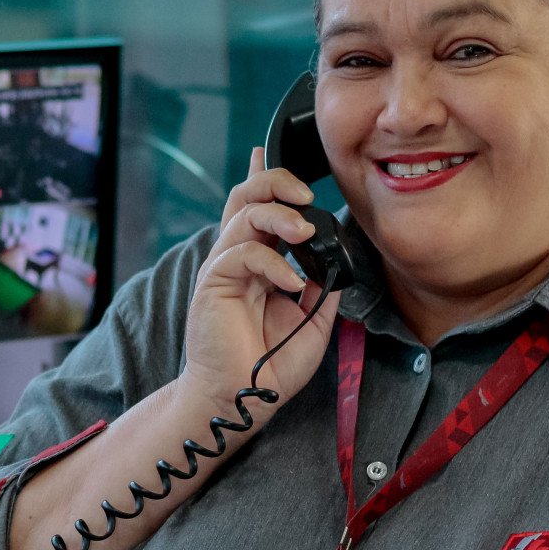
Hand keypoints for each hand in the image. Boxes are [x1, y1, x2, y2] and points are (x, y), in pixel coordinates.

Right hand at [177, 147, 341, 415]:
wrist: (243, 399)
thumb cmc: (270, 366)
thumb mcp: (311, 323)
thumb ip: (320, 289)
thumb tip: (335, 261)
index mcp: (258, 262)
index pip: (255, 208)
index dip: (261, 177)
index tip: (264, 150)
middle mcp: (237, 258)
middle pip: (246, 196)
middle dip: (276, 182)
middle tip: (306, 194)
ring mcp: (222, 270)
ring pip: (242, 214)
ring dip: (278, 215)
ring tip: (304, 232)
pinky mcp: (213, 286)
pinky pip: (241, 255)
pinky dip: (271, 263)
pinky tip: (289, 282)